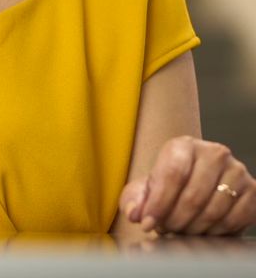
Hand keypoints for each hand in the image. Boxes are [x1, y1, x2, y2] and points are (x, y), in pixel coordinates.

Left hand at [119, 135, 255, 234]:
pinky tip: (202, 230)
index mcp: (184, 145)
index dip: (158, 203)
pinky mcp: (252, 190)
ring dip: (193, 228)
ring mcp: (236, 171)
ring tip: (180, 229)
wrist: (194, 182)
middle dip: (174, 220)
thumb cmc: (168, 185)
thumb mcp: (145, 188)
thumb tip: (134, 213)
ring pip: (213, 211)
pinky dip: (215, 232)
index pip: (172, 175)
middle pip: (193, 196)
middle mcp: (214, 153)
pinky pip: (234, 220)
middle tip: (164, 229)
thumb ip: (134, 199)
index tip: (147, 223)